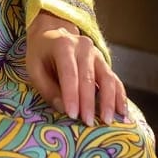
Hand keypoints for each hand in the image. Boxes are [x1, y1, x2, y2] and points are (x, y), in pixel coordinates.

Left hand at [26, 10, 128, 125]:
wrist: (52, 34)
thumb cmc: (41, 54)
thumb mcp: (35, 68)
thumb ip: (47, 88)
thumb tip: (63, 108)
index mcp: (63, 45)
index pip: (69, 72)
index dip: (71, 94)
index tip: (72, 115)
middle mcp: (83, 46)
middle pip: (88, 77)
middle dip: (89, 102)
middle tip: (88, 123)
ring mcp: (96, 54)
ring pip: (107, 78)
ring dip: (109, 101)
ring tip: (108, 120)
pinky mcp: (104, 63)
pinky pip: (115, 80)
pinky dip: (119, 96)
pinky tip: (122, 112)